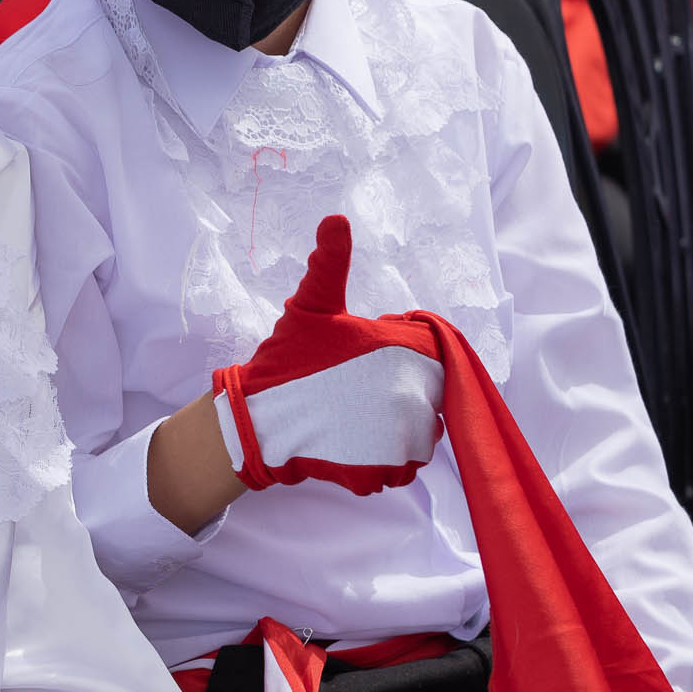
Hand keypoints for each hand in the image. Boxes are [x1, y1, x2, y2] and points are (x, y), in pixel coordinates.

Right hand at [213, 215, 443, 494]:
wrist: (258, 421)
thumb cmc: (287, 360)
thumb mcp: (310, 305)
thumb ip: (330, 263)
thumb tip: (336, 219)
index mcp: (405, 352)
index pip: (433, 351)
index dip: (400, 351)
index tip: (366, 356)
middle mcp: (414, 397)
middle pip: (429, 394)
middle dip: (400, 391)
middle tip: (351, 388)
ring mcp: (401, 439)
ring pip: (419, 433)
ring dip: (396, 427)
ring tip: (352, 415)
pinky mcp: (385, 472)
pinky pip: (400, 466)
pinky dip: (381, 459)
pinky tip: (349, 441)